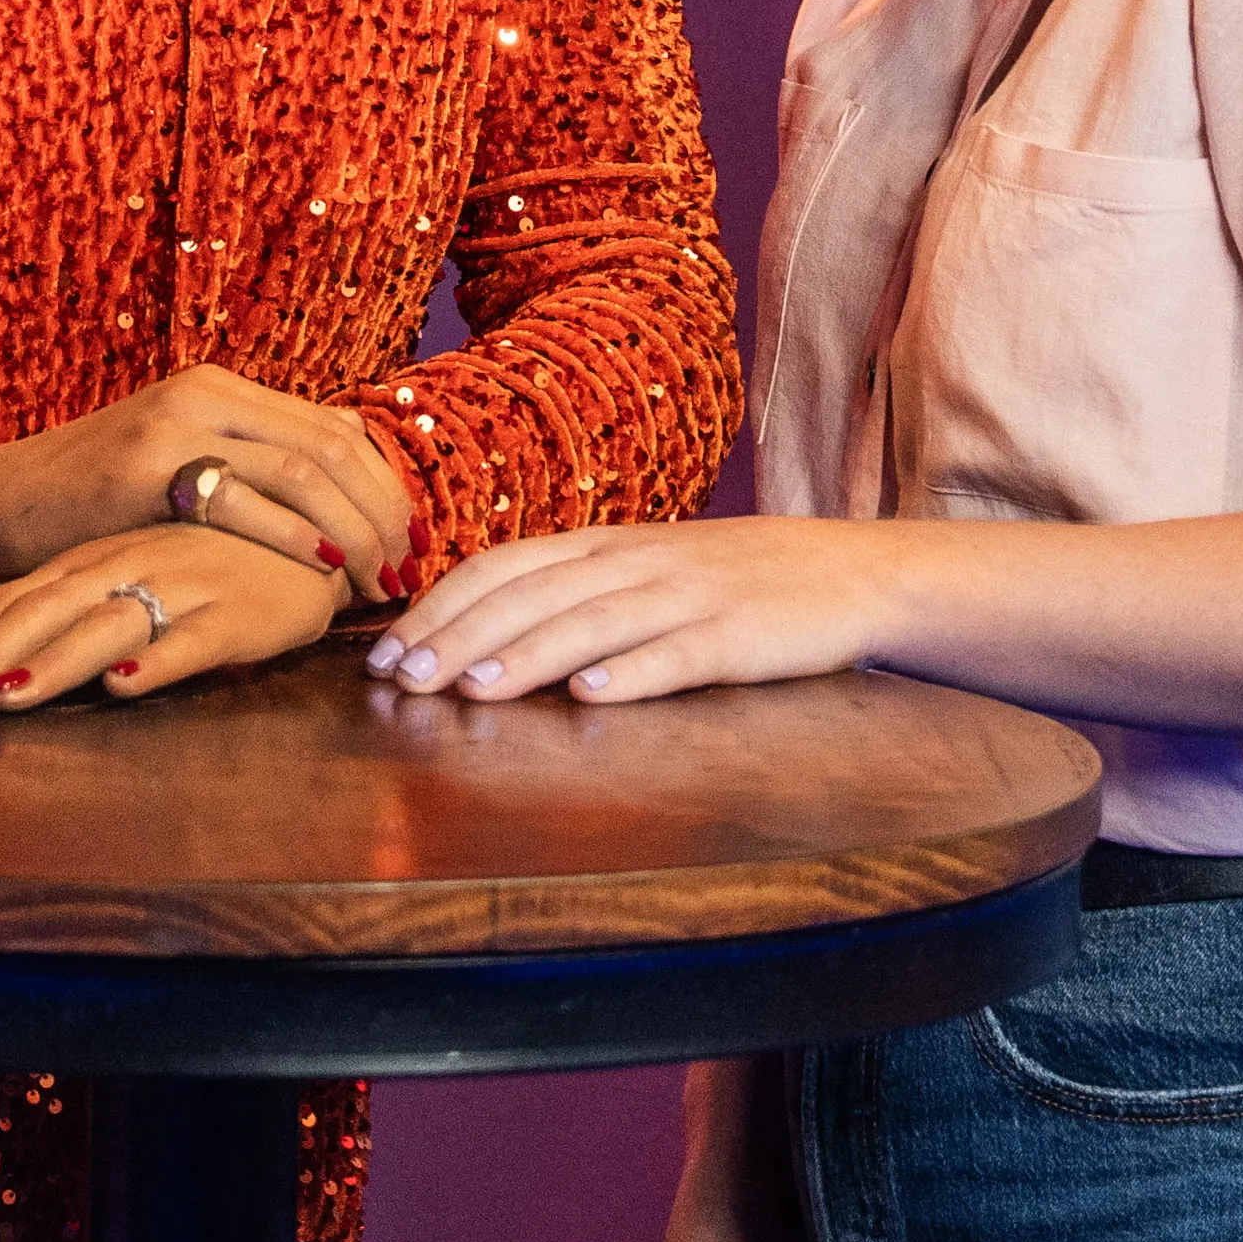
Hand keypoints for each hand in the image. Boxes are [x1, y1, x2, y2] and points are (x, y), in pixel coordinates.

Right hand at [0, 366, 422, 610]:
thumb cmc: (93, 506)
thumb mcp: (179, 469)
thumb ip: (250, 473)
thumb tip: (340, 509)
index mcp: (223, 390)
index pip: (336, 430)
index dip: (387, 487)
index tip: (416, 539)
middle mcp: (207, 394)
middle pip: (332, 447)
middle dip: (386, 512)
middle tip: (413, 568)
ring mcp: (176, 426)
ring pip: (303, 469)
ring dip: (357, 529)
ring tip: (382, 579)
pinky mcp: (146, 469)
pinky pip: (245, 499)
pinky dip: (299, 535)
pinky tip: (330, 568)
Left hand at [0, 521, 350, 711]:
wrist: (321, 536)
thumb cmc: (218, 560)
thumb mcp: (138, 574)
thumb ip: (81, 606)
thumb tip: (2, 655)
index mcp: (99, 558)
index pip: (17, 597)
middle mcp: (131, 565)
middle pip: (46, 611)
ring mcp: (186, 584)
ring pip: (110, 625)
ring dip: (56, 662)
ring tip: (7, 698)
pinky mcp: (242, 611)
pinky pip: (196, 638)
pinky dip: (159, 659)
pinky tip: (125, 684)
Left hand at [367, 518, 891, 705]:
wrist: (857, 573)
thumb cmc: (741, 581)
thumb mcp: (651, 570)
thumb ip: (578, 593)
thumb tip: (483, 632)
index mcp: (609, 544)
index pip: (504, 565)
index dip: (440, 606)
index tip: (385, 652)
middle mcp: (639, 561)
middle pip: (532, 594)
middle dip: (459, 637)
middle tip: (402, 681)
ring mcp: (691, 595)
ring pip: (593, 622)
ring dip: (526, 656)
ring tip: (471, 690)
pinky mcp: (741, 635)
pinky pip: (680, 653)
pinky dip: (633, 673)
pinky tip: (591, 697)